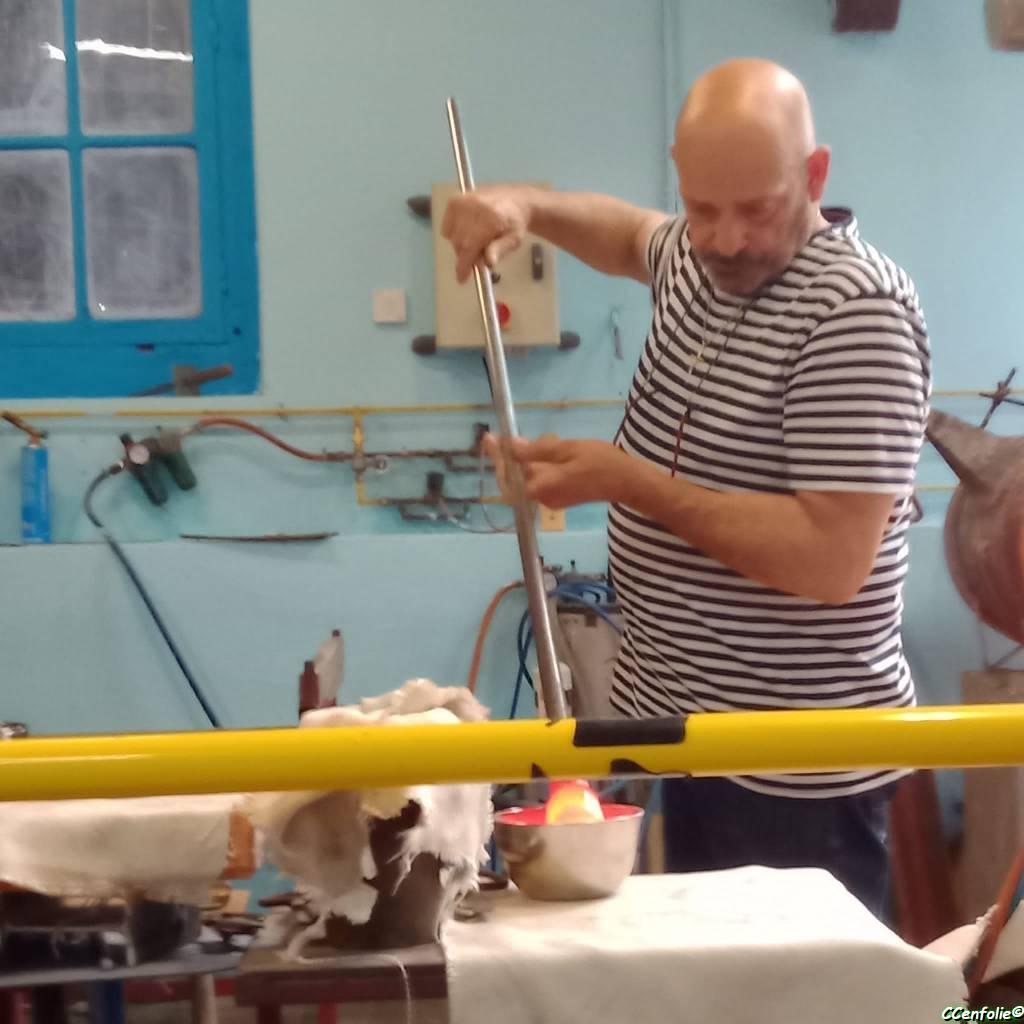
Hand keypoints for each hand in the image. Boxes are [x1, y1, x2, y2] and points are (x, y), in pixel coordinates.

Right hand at [441, 187, 531, 282]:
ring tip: (476, 242)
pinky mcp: (454, 201)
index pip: (470, 245)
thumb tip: (489, 263)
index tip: (462, 278)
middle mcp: (473, 207)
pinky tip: (468, 232)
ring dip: (461, 246)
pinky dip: (454, 235)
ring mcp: (461, 203)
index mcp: (490, 218)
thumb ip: (500, 250)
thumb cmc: (515, 223)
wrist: (515, 200)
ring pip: (452, 237)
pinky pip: (446, 228)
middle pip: (459, 243)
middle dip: (466, 255)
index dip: (464, 264)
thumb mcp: (514, 240)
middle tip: (477, 258)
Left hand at [482, 433, 631, 509]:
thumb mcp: (566, 449)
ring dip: (524, 462)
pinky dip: (537, 467)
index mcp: (542, 486)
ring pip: (528, 479)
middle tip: (502, 438)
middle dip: (509, 459)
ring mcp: (551, 500)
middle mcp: (542, 498)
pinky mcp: (559, 497)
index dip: (497, 457)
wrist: (626, 482)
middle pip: (515, 479)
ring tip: (528, 442)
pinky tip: (544, 453)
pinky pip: (540, 481)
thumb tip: (510, 447)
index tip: (489, 438)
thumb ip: (535, 450)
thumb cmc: (600, 462)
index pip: (508, 475)